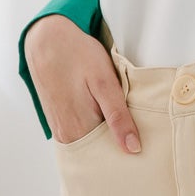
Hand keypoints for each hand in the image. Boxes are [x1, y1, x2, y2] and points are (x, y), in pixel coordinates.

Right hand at [23, 16, 141, 151]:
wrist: (48, 39)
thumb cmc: (78, 56)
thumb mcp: (105, 83)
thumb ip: (118, 117)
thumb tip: (133, 149)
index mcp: (78, 130)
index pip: (110, 157)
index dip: (129, 154)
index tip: (146, 148)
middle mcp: (66, 135)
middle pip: (99, 153)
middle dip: (119, 148)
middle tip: (140, 136)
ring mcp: (60, 128)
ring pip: (91, 143)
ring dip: (108, 138)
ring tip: (125, 126)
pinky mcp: (59, 120)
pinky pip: (82, 134)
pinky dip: (96, 130)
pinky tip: (107, 118)